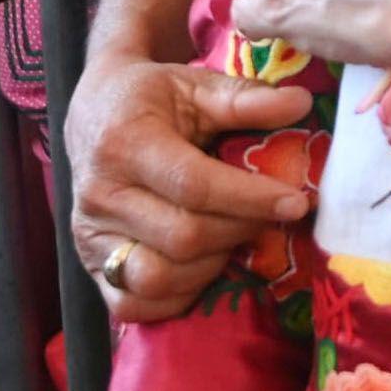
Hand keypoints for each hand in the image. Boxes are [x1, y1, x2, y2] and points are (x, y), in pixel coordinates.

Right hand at [61, 50, 312, 324]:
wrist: (92, 117)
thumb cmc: (151, 101)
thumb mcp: (195, 86)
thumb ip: (245, 98)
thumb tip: (301, 104)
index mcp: (124, 144)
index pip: (194, 185)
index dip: (251, 198)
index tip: (296, 202)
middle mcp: (100, 195)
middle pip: (183, 237)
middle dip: (240, 230)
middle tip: (272, 217)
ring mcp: (90, 236)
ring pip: (157, 278)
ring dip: (211, 266)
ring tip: (234, 235)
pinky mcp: (90, 266)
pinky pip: (134, 304)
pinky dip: (177, 296)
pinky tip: (203, 265)